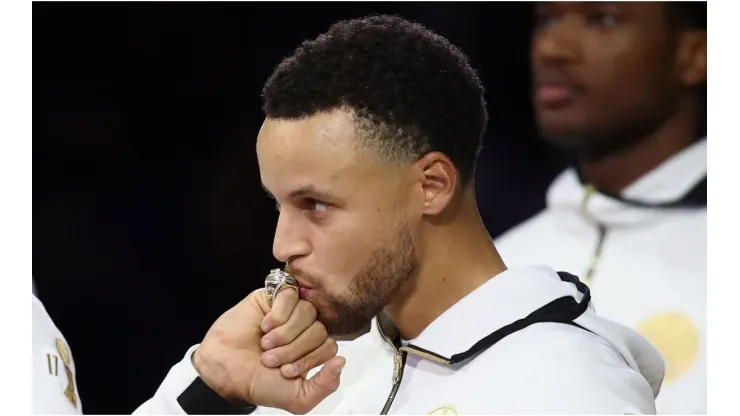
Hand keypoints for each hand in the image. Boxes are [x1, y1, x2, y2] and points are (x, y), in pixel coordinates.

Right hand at [193, 288, 344, 413]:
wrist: (225, 369)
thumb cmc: (258, 382)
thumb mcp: (298, 398)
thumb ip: (326, 385)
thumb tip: (341, 361)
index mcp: (314, 350)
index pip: (330, 346)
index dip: (309, 359)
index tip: (286, 372)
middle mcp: (305, 329)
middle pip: (319, 330)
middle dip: (293, 349)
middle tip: (270, 359)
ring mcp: (292, 312)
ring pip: (307, 312)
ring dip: (284, 334)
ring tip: (265, 344)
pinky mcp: (275, 296)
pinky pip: (291, 295)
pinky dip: (278, 315)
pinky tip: (264, 326)